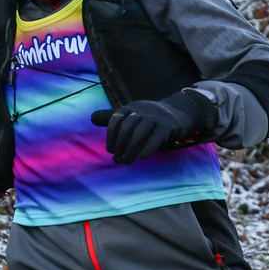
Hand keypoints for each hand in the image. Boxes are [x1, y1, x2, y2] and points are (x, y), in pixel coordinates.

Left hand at [90, 89, 219, 163]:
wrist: (176, 115)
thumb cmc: (148, 119)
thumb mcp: (130, 116)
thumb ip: (111, 118)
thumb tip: (92, 118)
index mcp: (131, 107)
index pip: (116, 119)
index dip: (111, 136)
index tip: (110, 150)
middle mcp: (142, 109)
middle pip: (127, 128)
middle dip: (121, 146)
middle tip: (118, 160)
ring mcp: (156, 116)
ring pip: (140, 134)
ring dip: (131, 150)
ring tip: (128, 162)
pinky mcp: (168, 125)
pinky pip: (157, 137)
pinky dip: (148, 148)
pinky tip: (142, 157)